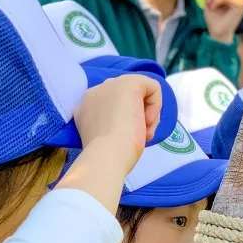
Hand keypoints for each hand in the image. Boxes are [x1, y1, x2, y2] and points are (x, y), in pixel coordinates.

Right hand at [57, 75, 161, 211]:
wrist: (105, 158)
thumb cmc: (108, 158)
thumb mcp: (108, 139)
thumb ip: (115, 126)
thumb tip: (135, 122)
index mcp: (86, 107)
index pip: (114, 107)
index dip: (126, 124)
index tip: (125, 141)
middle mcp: (95, 92)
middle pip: (127, 99)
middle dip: (138, 118)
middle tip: (137, 138)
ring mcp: (110, 85)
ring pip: (141, 93)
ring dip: (148, 115)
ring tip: (142, 134)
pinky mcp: (129, 83)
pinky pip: (153, 87)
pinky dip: (157, 106)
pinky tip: (146, 122)